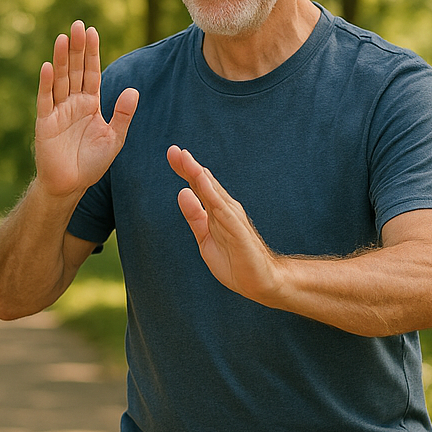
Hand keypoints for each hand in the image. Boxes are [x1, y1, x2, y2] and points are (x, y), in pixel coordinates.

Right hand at [35, 20, 138, 197]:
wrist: (70, 185)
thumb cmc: (91, 164)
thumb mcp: (114, 139)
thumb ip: (122, 115)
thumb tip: (133, 90)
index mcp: (90, 104)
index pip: (92, 73)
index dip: (92, 53)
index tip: (92, 31)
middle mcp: (73, 103)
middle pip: (76, 70)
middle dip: (77, 48)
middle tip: (77, 25)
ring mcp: (58, 111)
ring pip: (61, 80)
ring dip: (62, 59)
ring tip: (63, 38)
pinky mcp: (45, 123)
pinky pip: (45, 100)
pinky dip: (46, 84)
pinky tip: (48, 67)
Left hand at [168, 146, 282, 305]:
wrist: (259, 281)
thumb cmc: (234, 260)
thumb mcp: (204, 237)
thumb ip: (194, 216)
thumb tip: (182, 193)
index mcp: (215, 211)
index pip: (198, 186)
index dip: (185, 170)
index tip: (172, 153)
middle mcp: (225, 209)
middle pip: (204, 183)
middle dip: (189, 166)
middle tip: (173, 150)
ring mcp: (232, 218)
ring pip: (213, 192)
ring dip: (199, 174)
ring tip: (185, 159)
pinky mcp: (237, 230)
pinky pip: (222, 210)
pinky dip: (212, 195)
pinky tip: (202, 183)